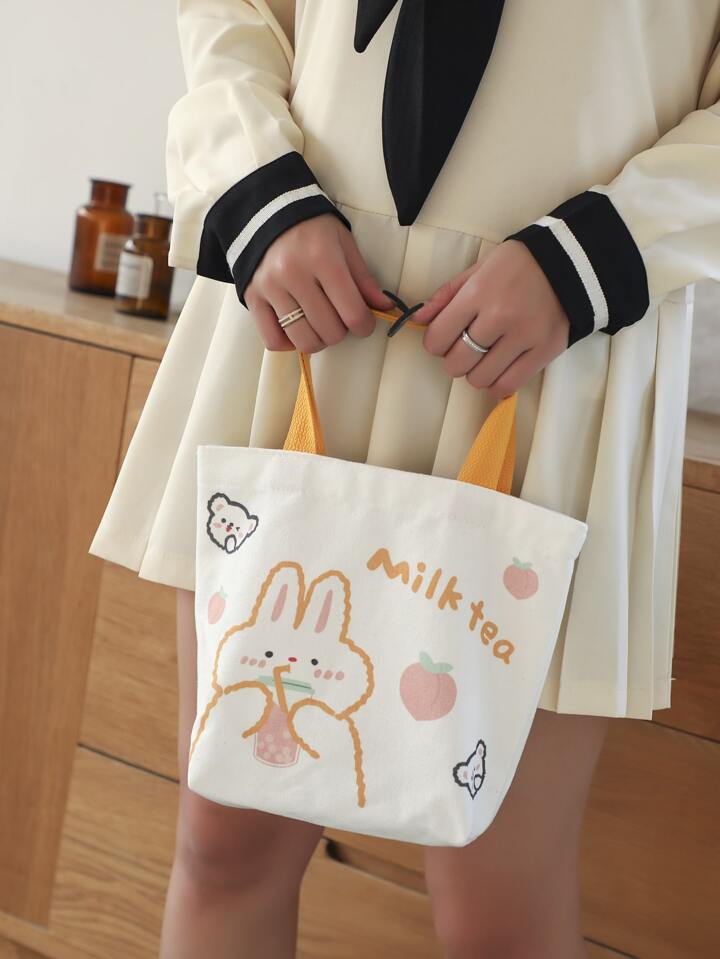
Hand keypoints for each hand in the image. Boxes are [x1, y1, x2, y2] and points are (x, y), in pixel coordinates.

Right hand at [244, 213, 394, 352]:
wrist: (267, 212)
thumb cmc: (312, 229)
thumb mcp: (344, 244)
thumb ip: (364, 279)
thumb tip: (384, 308)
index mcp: (323, 258)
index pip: (352, 312)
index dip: (365, 326)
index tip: (364, 323)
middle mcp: (293, 274)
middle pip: (329, 331)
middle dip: (342, 332)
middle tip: (340, 319)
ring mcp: (270, 288)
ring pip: (302, 340)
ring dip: (318, 341)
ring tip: (320, 326)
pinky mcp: (252, 298)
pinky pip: (273, 340)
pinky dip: (289, 344)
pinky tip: (297, 330)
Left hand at [411, 240, 571, 399]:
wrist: (572, 264)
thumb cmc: (519, 264)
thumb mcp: (479, 269)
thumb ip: (447, 295)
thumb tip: (418, 320)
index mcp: (478, 293)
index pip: (438, 338)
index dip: (435, 343)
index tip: (445, 337)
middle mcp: (499, 317)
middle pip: (457, 363)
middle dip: (455, 359)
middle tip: (466, 347)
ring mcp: (524, 337)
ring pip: (480, 379)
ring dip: (476, 372)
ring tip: (486, 357)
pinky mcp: (544, 352)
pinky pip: (508, 386)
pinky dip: (497, 383)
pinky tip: (501, 368)